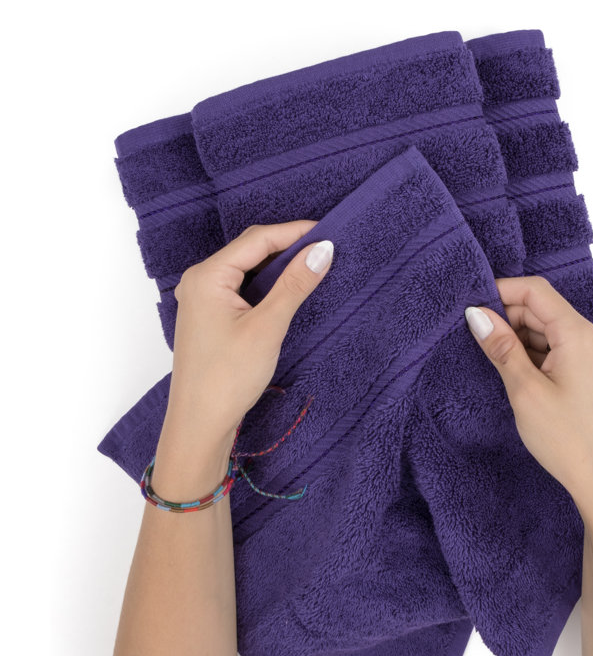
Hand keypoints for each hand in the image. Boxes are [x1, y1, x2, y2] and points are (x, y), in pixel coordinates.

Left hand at [166, 220, 333, 442]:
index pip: (257, 240)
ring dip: (279, 266)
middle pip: (251, 250)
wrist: (200, 423)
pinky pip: (243, 288)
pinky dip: (268, 285)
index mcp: (207, 276)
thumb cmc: (226, 378)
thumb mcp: (267, 327)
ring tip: (313, 265)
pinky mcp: (211, 316)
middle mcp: (200, 280)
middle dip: (288, 246)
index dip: (294, 232)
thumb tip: (322, 251)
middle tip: (325, 248)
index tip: (329, 232)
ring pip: (248, 269)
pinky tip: (289, 289)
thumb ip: (294, 285)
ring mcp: (203, 299)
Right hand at [464, 276, 592, 514]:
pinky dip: (534, 354)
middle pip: (542, 309)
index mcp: (579, 334)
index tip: (471, 307)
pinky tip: (517, 374)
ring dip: (519, 339)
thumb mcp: (525, 391)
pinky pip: (559, 348)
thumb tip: (477, 315)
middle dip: (508, 318)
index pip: (536, 291)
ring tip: (496, 364)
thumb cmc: (569, 439)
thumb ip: (501, 347)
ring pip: (548, 330)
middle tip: (477, 341)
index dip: (501, 292)